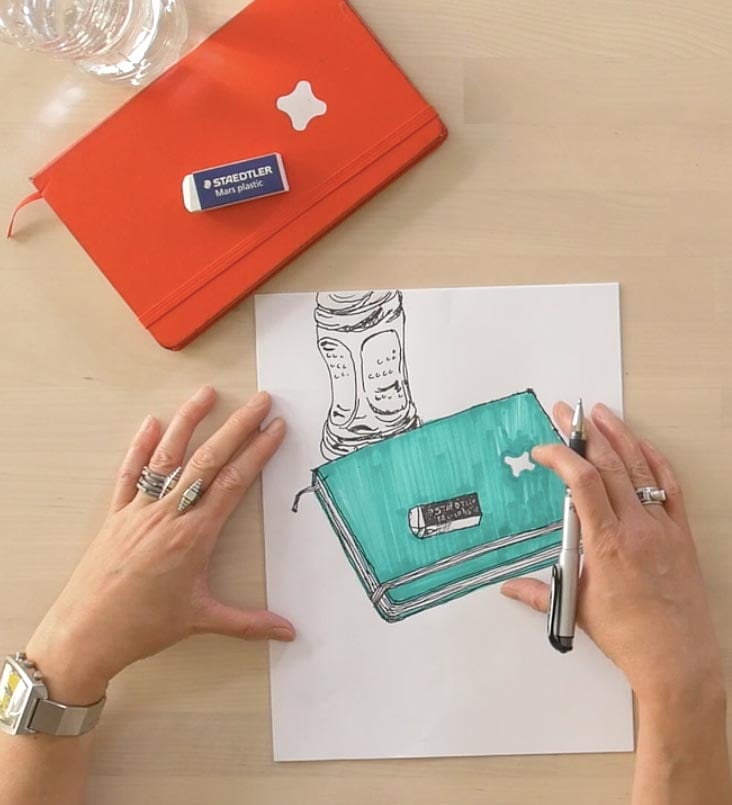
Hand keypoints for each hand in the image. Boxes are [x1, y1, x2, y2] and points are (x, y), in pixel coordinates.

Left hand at [25, 387, 294, 704]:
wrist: (85, 634)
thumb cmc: (143, 628)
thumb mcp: (201, 620)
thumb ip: (248, 623)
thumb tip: (288, 632)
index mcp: (194, 535)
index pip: (234, 482)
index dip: (258, 452)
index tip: (275, 428)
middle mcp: (169, 514)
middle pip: (209, 460)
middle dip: (238, 427)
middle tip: (260, 401)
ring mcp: (140, 510)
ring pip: (168, 457)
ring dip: (189, 422)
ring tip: (206, 394)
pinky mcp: (116, 514)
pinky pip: (129, 474)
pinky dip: (139, 447)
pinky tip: (150, 424)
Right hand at [501, 402, 722, 707]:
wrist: (679, 660)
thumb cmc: (630, 638)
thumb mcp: (577, 609)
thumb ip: (539, 592)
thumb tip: (509, 588)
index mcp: (607, 545)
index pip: (582, 483)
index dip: (562, 457)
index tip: (545, 449)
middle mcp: (636, 529)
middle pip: (608, 465)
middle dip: (584, 434)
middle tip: (567, 412)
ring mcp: (661, 528)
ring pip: (639, 468)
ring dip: (618, 436)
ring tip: (601, 414)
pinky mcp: (679, 533)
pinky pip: (669, 486)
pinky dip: (654, 461)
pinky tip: (642, 445)